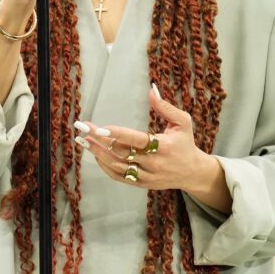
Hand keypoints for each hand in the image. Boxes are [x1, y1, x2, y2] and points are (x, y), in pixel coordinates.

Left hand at [74, 84, 213, 191]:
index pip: (136, 140)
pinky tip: (95, 154)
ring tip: (82, 140)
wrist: (192, 172)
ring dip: (98, 153)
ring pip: (117, 167)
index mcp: (163, 146)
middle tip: (82, 128)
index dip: (117, 134)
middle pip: (121, 153)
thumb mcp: (182, 122)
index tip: (100, 128)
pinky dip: (105, 166)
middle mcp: (153, 163)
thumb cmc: (185, 143)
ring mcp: (147, 176)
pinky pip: (119, 177)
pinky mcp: (142, 184)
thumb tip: (151, 90)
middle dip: (99, 140)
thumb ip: (165, 107)